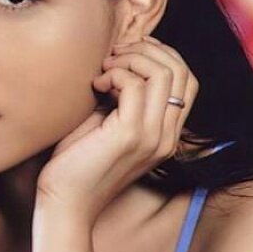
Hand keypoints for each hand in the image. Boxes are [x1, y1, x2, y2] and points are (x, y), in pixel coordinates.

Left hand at [35, 36, 198, 227]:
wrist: (66, 202)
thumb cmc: (79, 161)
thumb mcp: (108, 124)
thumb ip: (123, 99)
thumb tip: (120, 63)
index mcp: (165, 133)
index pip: (187, 80)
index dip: (163, 55)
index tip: (129, 50)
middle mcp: (166, 136)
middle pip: (181, 71)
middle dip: (148, 49)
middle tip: (115, 53)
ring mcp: (152, 136)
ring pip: (162, 73)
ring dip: (130, 59)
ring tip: (105, 69)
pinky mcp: (130, 135)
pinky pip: (134, 85)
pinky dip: (114, 74)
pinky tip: (96, 85)